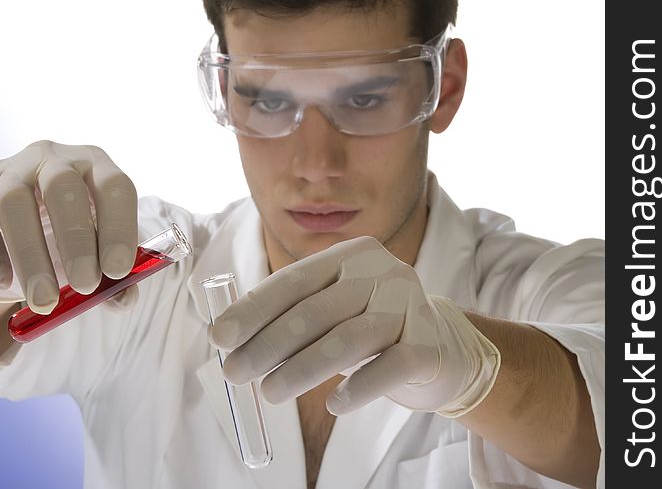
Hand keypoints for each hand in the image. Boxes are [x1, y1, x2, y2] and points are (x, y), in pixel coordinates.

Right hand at [0, 140, 138, 313]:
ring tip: (43, 300)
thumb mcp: (97, 256)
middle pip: (63, 186)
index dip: (119, 227)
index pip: (114, 186)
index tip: (118, 272)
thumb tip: (124, 299)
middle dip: (76, 240)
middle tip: (84, 285)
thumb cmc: (71, 244)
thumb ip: (114, 279)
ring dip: (30, 254)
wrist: (15, 241)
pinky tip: (1, 280)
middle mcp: (55, 159)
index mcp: (96, 167)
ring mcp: (10, 169)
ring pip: (13, 200)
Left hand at [209, 236, 499, 416]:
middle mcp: (382, 271)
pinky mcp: (429, 343)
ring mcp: (409, 305)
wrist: (441, 348)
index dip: (253, 309)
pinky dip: (358, 389)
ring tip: (269, 393)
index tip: (220, 337)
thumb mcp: (331, 311)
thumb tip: (229, 338)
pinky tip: (334, 405)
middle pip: (314, 310)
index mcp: (351, 255)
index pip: (293, 280)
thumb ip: (290, 316)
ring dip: (301, 369)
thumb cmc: (370, 328)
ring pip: (347, 339)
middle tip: (234, 372)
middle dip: (267, 344)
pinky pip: (389, 367)